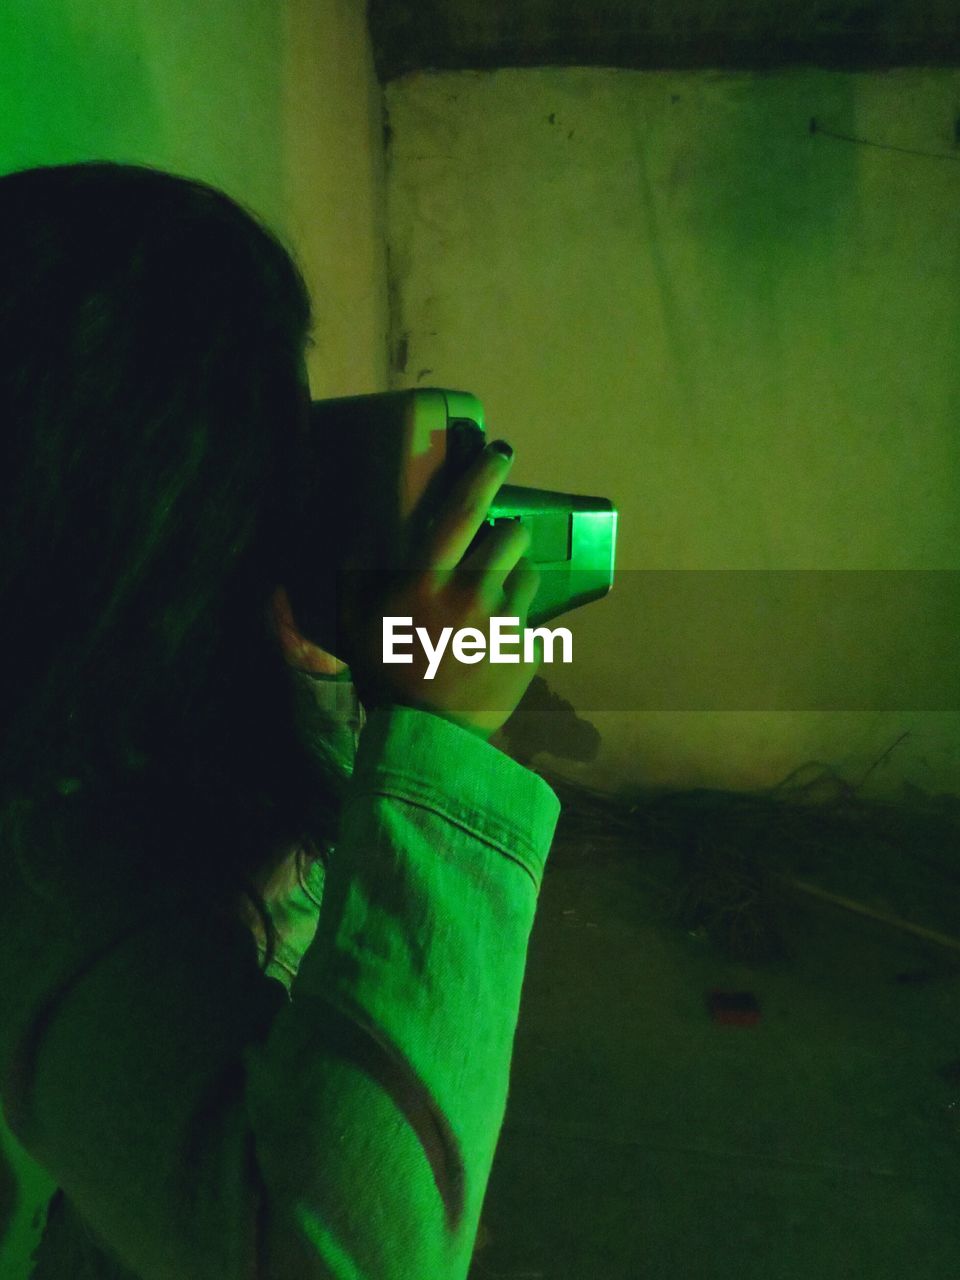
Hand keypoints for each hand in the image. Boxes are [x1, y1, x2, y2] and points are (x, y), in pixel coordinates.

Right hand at [339, 441, 541, 739]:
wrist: (426, 739)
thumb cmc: (388, 676)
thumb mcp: (358, 625)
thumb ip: (353, 580)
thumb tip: (347, 540)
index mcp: (425, 582)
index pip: (463, 512)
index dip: (484, 475)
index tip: (501, 453)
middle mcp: (469, 595)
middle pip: (511, 536)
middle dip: (507, 535)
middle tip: (495, 549)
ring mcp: (504, 623)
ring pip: (529, 575)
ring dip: (515, 579)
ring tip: (492, 604)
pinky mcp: (528, 649)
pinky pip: (533, 618)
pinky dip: (518, 623)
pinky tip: (494, 644)